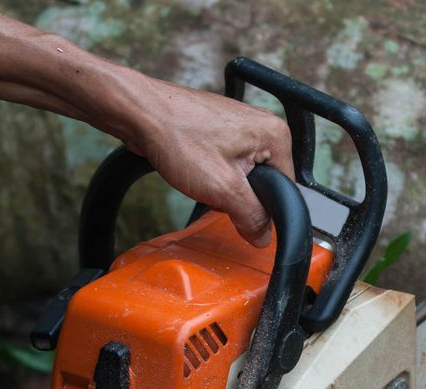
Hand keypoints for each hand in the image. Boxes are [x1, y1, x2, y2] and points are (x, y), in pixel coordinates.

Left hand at [127, 79, 293, 247]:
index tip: (237, 207)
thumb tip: (264, 237)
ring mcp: (242, 125)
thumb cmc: (178, 137)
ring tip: (200, 173)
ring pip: (245, 175)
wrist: (140, 113)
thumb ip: (251, 217)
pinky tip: (195, 167)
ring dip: (223, 185)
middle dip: (239, 195)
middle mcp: (264, 125)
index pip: (285, 189)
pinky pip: (228, 164)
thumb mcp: (223, 189)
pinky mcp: (223, 129)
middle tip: (214, 188)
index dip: (261, 207)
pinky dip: (212, 173)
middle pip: (265, 183)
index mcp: (276, 135)